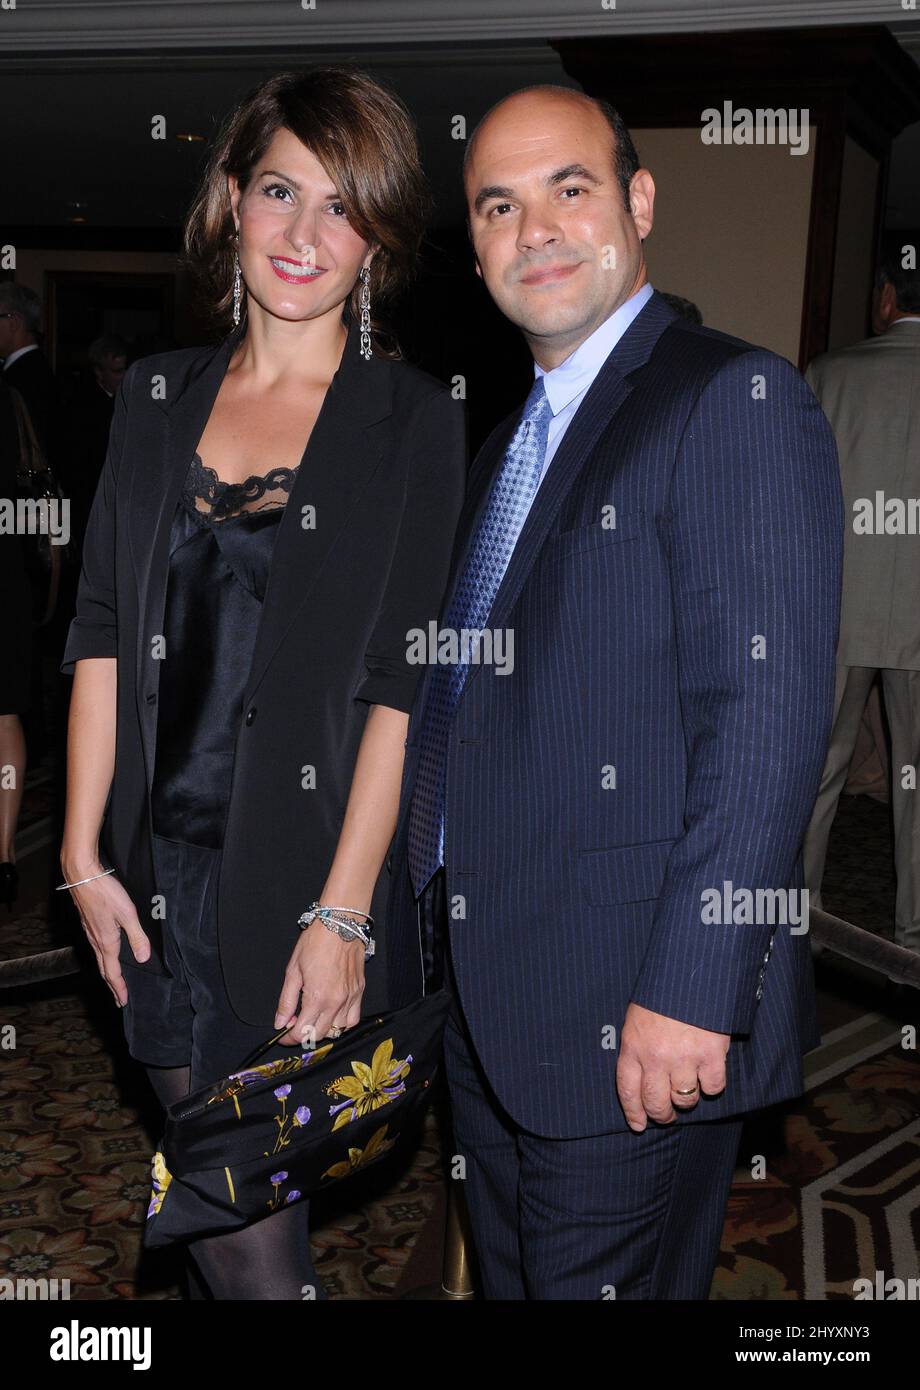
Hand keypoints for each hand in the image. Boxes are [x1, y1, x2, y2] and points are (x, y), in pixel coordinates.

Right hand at [64, 860, 150, 1007]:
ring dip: (107, 973)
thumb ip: (137, 936)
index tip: (123, 1002)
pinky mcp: (88, 924)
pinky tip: (106, 954)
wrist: (82, 876)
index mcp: (106, 941)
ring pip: (99, 959)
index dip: (119, 988)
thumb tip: (143, 959)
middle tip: (119, 999)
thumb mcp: (128, 914)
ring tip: (113, 981)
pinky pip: (96, 948)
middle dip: (112, 985)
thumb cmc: (105, 893)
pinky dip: (103, 959)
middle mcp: (96, 940)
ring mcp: (90, 932)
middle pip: (104, 969)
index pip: (113, 972)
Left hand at [274, 919, 365, 1047]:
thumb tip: (280, 1022)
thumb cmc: (316, 942)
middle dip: (303, 1035)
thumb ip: (286, 1001)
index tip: (282, 1034)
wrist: (340, 924)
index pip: (302, 1031)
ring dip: (323, 1029)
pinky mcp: (359, 991)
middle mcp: (336, 1002)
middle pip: (319, 1035)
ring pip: (337, 1030)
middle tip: (294, 1023)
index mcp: (317, 998)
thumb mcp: (293, 971)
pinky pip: (353, 1019)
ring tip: (313, 1017)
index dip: (289, 1038)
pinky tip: (331, 1013)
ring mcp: (351, 998)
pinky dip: (342, 1023)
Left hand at [616, 1002, 729, 1130]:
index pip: (628, 1090)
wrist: (690, 970)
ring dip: (687, 1098)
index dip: (634, 1112)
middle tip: (667, 1114)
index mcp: (633, 1045)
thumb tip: (641, 1074)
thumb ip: (638, 1045)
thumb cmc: (662, 992)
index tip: (638, 1124)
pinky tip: (709, 1073)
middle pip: (656, 1102)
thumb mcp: (638, 1016)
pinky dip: (712, 1084)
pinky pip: (713, 1086)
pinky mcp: (711, 1055)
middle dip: (662, 1114)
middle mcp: (656, 1057)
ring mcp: (684, 1058)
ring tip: (689, 1088)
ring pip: (685, 1099)